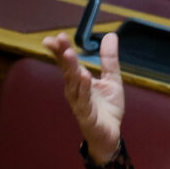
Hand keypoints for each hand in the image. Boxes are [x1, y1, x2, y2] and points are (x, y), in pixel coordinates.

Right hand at [41, 31, 123, 163]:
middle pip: (66, 70)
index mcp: (78, 80)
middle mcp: (74, 90)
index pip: (67, 62)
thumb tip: (110, 35)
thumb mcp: (112, 79)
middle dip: (62, 55)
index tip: (57, 36)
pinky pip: (83, 100)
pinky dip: (83, 88)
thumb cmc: (106, 107)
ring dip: (70, 68)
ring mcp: (78, 102)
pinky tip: (84, 76)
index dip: (62, 49)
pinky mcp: (86, 115)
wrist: (110, 133)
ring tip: (70, 54)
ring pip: (73, 83)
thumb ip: (109, 59)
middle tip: (57, 39)